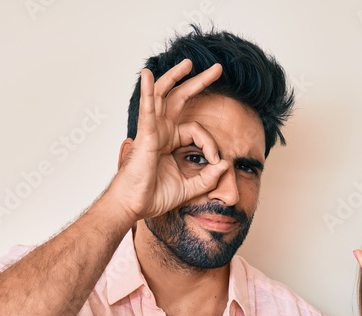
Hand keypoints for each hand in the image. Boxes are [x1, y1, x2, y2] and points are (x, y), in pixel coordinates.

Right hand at [105, 59, 229, 223]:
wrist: (135, 206)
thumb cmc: (154, 196)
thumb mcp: (190, 187)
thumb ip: (208, 177)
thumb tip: (226, 164)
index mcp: (170, 141)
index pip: (197, 130)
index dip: (211, 143)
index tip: (217, 161)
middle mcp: (161, 131)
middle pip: (180, 98)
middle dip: (198, 82)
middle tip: (217, 70)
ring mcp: (152, 130)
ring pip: (163, 95)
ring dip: (175, 76)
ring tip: (189, 63)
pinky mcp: (145, 135)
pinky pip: (147, 109)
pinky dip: (147, 91)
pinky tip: (146, 75)